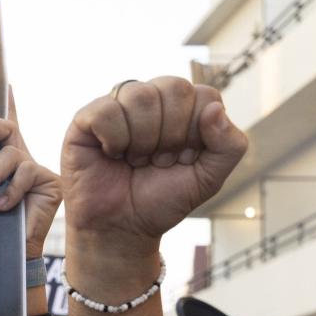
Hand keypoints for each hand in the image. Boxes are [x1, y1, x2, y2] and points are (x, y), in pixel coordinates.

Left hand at [0, 87, 61, 259]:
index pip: (4, 125)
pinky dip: (8, 193)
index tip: (5, 82)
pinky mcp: (50, 182)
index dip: (7, 102)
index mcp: (3, 158)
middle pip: (7, 130)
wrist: (8, 256)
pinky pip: (25, 176)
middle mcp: (21, 159)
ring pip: (11, 158)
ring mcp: (37, 170)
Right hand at [62, 77, 246, 258]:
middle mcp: (151, 100)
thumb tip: (214, 109)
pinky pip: (106, 110)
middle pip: (174, 87)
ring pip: (140, 95)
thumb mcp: (209, 178)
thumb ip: (229, 145)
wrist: (121, 227)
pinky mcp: (86, 119)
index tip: (183, 159)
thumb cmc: (161, 200)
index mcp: (183, 108)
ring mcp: (118, 106)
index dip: (197, 132)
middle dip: (171, 135)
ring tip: (135, 160)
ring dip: (143, 139)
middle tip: (157, 161)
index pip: (204, 95)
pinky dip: (114, 139)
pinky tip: (111, 154)